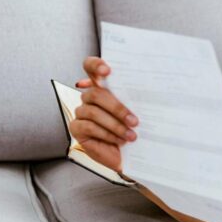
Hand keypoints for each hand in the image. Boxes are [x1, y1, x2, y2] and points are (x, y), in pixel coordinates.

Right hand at [69, 56, 138, 172]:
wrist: (128, 155)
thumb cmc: (132, 130)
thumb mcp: (137, 112)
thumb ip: (134, 98)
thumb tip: (144, 90)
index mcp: (103, 87)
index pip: (91, 67)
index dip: (95, 66)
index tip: (107, 71)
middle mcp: (89, 98)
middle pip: (96, 94)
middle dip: (117, 108)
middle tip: (134, 121)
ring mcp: (81, 112)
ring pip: (93, 112)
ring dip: (115, 125)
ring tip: (130, 135)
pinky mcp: (77, 128)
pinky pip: (89, 127)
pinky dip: (107, 134)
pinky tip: (119, 140)